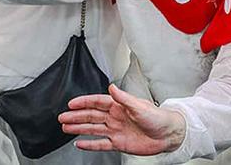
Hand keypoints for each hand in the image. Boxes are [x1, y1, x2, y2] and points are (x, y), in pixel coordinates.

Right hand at [59, 84, 186, 154]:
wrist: (168, 134)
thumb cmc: (158, 117)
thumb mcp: (139, 105)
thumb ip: (124, 97)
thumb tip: (112, 87)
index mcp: (119, 106)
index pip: (97, 102)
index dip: (83, 102)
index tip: (71, 104)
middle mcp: (115, 117)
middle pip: (91, 115)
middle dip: (76, 116)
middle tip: (62, 118)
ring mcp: (116, 130)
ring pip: (93, 128)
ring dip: (79, 128)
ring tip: (66, 128)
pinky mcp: (119, 143)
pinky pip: (101, 144)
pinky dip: (90, 144)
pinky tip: (80, 143)